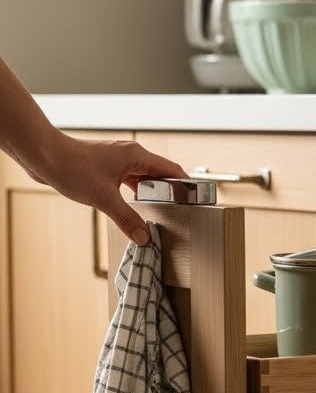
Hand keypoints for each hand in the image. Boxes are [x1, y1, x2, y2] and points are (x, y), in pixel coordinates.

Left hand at [32, 133, 185, 244]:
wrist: (44, 156)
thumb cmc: (72, 167)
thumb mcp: (104, 199)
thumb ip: (127, 219)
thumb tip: (144, 237)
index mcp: (136, 156)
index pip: (171, 169)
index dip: (184, 184)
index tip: (194, 199)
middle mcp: (130, 155)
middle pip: (158, 174)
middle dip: (169, 191)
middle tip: (178, 210)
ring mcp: (117, 160)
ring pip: (142, 177)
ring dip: (150, 192)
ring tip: (159, 210)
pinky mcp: (105, 166)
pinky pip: (128, 180)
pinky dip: (134, 192)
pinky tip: (133, 205)